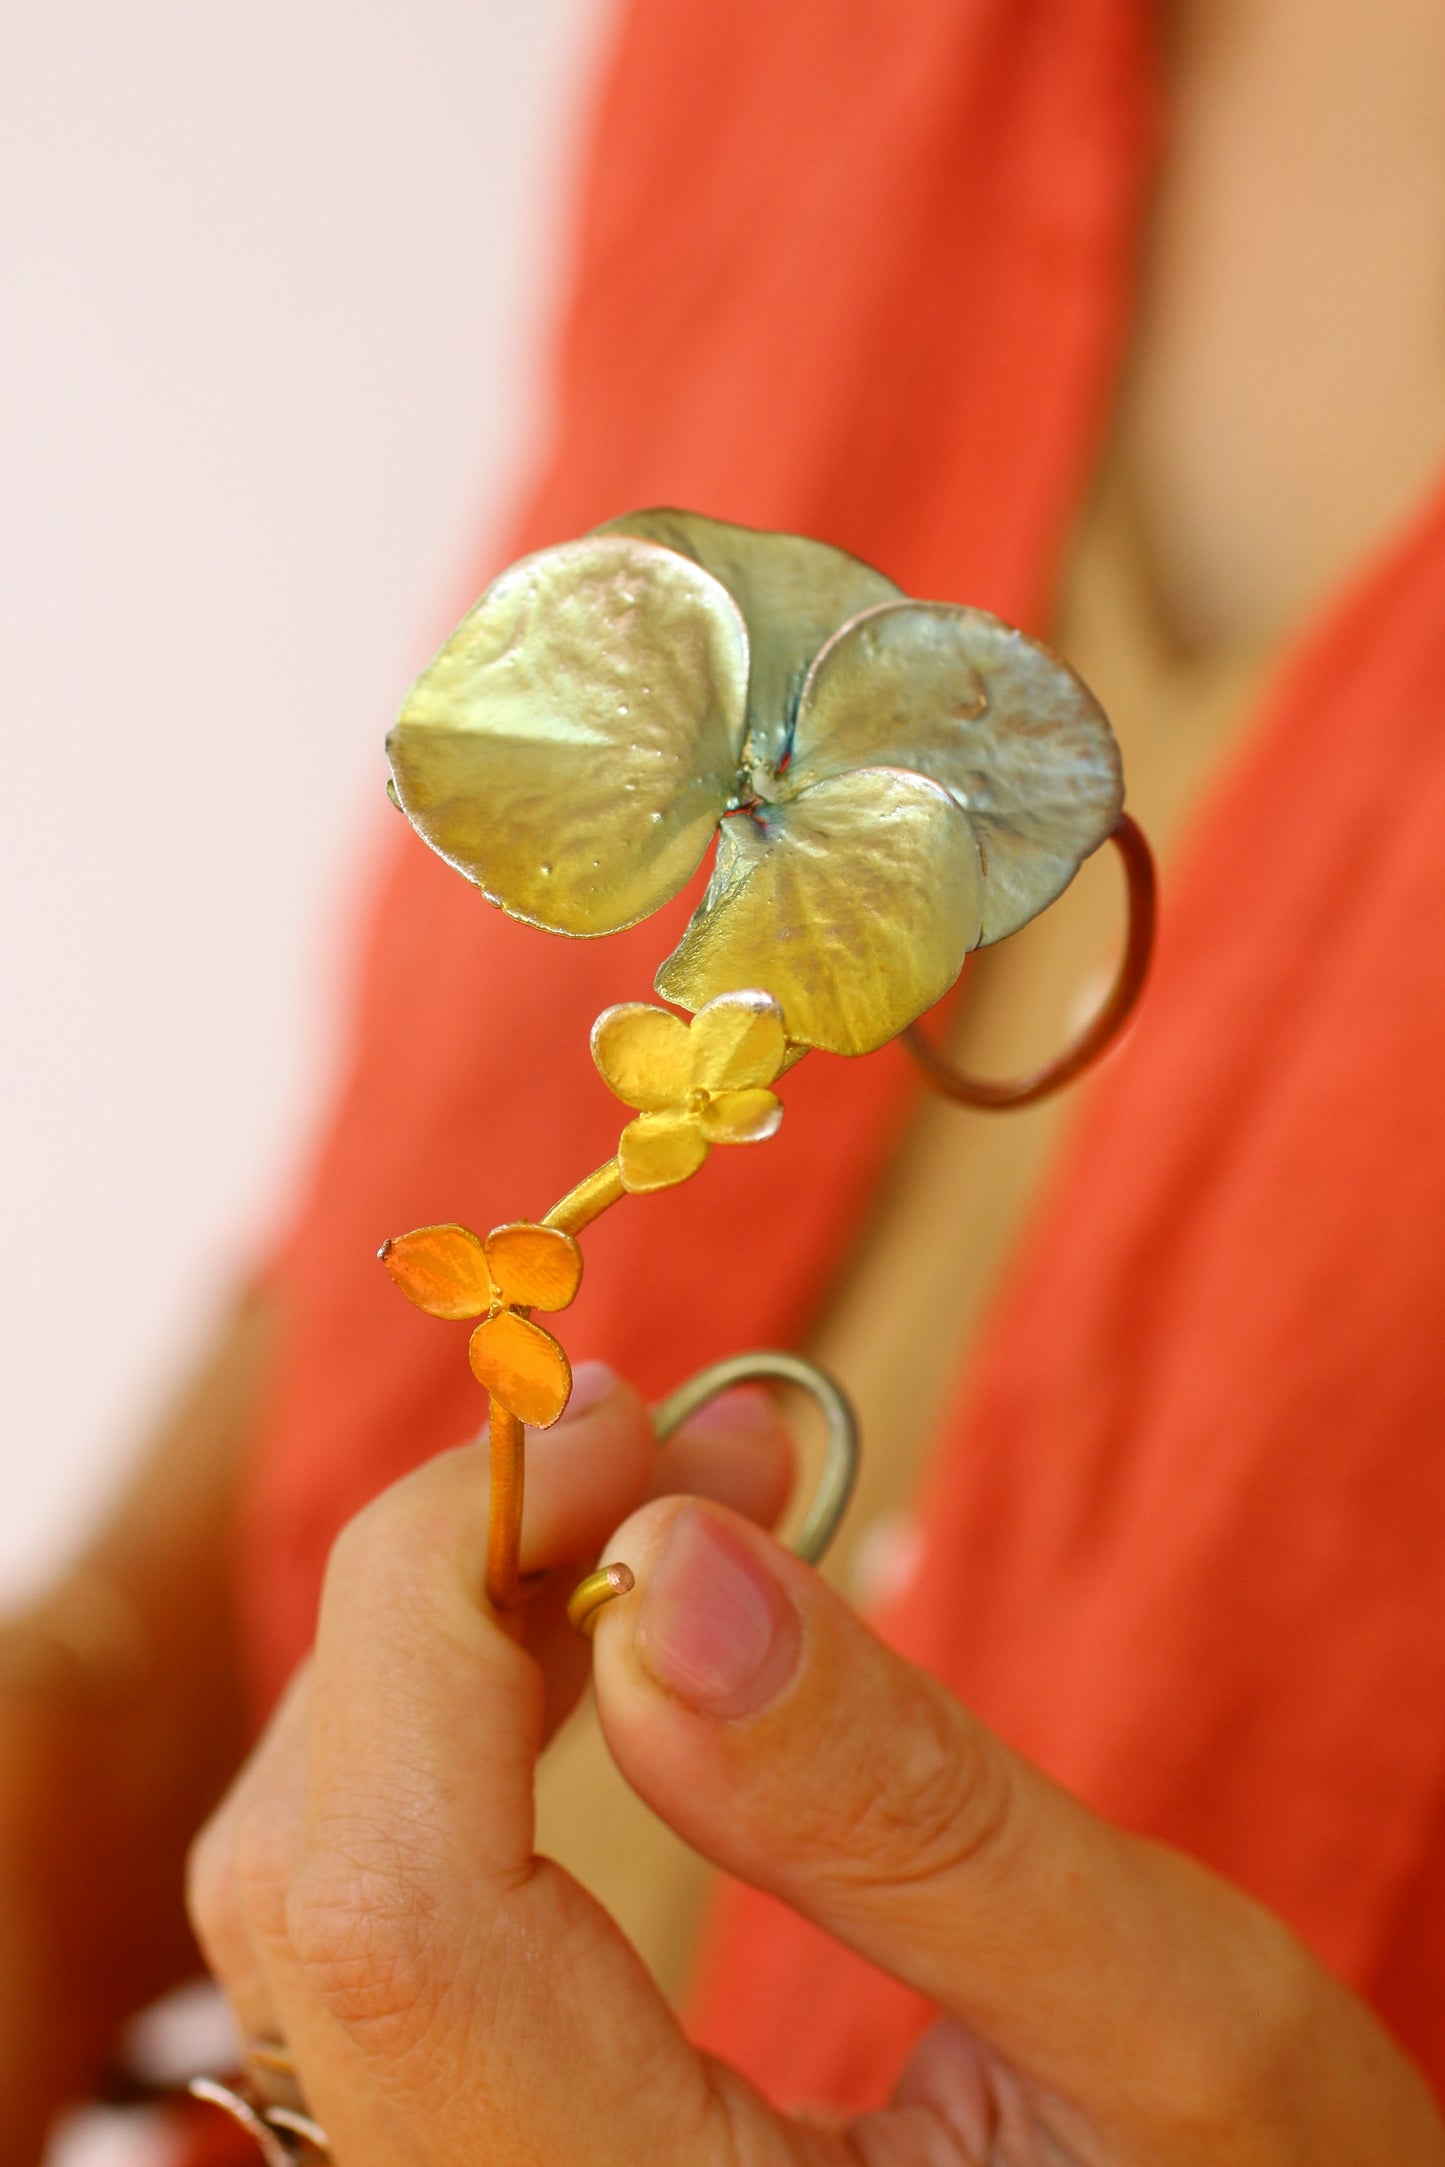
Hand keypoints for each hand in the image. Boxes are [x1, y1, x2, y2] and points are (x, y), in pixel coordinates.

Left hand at [189, 1374, 1444, 2164]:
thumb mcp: (1174, 2030)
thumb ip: (902, 1813)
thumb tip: (671, 1562)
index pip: (385, 1905)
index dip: (447, 1600)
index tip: (614, 1428)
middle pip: (318, 1872)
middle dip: (474, 1582)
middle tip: (680, 1443)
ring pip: (325, 1881)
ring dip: (473, 1637)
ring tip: (670, 1508)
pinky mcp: (511, 2148)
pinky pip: (395, 1916)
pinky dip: (477, 1729)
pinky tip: (606, 1642)